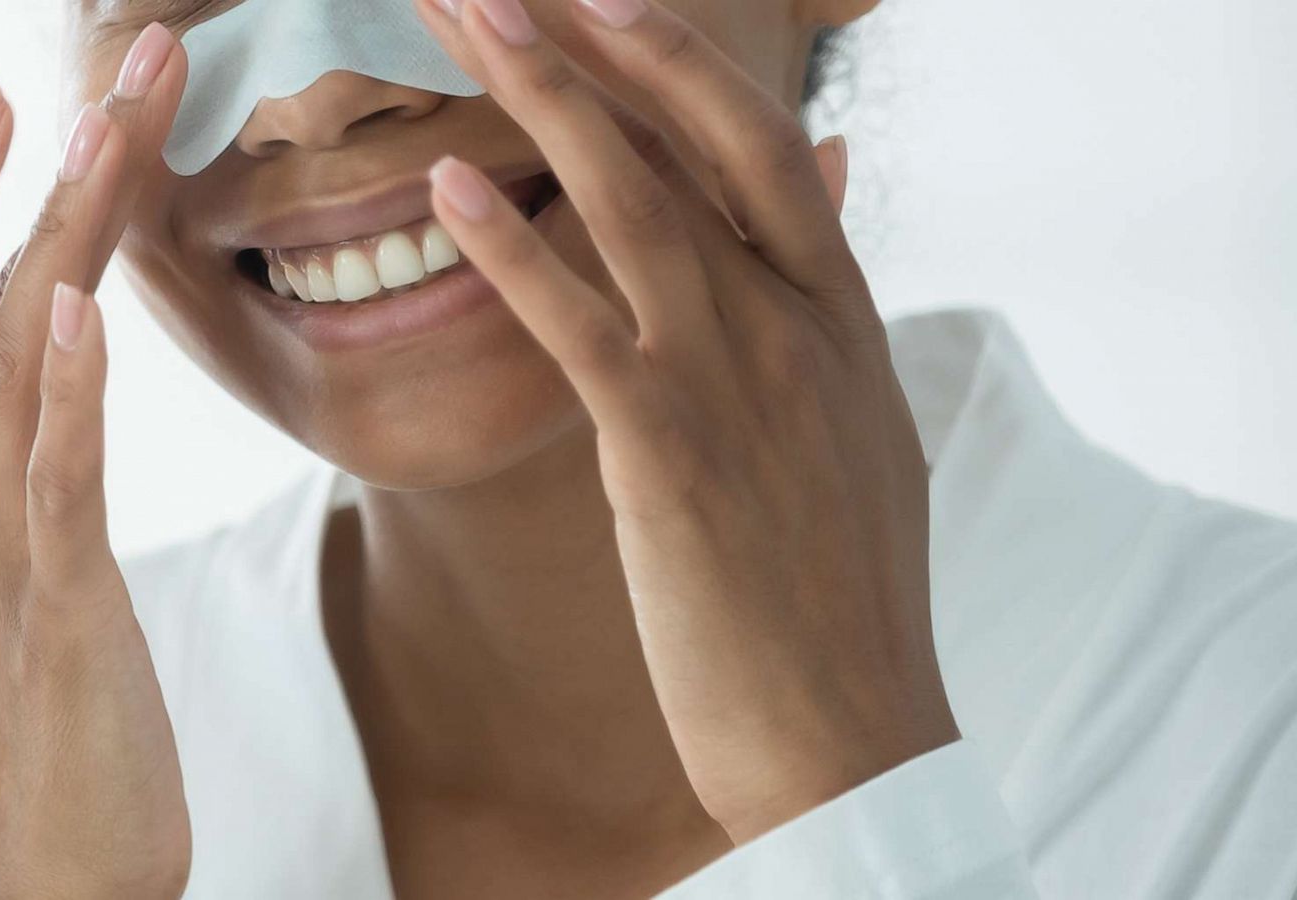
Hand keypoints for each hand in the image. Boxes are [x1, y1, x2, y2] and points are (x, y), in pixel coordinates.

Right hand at [0, 26, 191, 898]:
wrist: (60, 856)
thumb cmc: (51, 686)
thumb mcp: (13, 537)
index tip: (10, 85)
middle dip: (24, 171)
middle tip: (105, 58)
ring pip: (8, 367)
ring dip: (54, 241)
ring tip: (99, 130)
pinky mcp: (58, 612)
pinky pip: (55, 485)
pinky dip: (61, 395)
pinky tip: (74, 312)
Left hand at [416, 0, 958, 843]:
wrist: (851, 728)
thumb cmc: (838, 591)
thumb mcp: (858, 427)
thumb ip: (825, 304)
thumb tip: (822, 186)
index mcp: (842, 315)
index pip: (763, 146)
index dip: (680, 60)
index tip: (605, 0)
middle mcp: (797, 324)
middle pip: (697, 140)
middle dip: (602, 42)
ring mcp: (737, 381)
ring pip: (636, 202)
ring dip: (542, 98)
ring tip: (465, 19)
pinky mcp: (669, 455)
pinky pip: (579, 324)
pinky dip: (513, 247)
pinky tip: (450, 186)